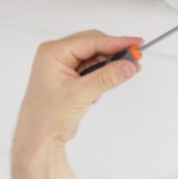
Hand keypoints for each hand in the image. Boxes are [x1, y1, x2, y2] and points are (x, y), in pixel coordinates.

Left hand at [13, 30, 143, 147]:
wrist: (39, 137)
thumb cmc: (48, 116)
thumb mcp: (81, 95)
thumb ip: (106, 78)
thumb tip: (129, 66)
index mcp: (53, 52)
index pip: (91, 41)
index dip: (116, 42)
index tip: (137, 44)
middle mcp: (57, 55)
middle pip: (94, 45)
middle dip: (114, 54)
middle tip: (135, 61)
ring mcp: (63, 66)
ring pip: (94, 58)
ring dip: (107, 68)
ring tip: (116, 80)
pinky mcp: (70, 77)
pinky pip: (91, 69)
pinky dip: (100, 78)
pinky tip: (96, 94)